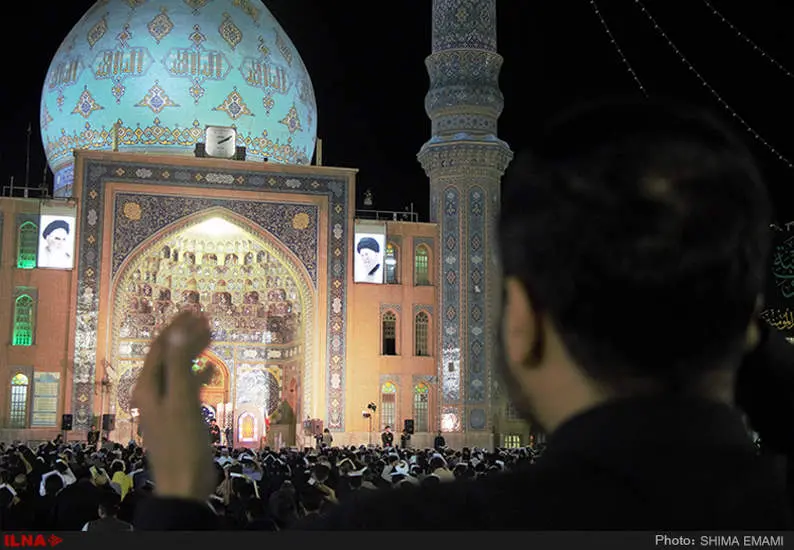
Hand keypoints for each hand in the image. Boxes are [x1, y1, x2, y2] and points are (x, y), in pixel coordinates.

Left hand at [132, 312, 215, 501]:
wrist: (184, 483)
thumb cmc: (183, 443)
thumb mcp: (182, 400)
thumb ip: (178, 365)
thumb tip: (178, 332)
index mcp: (148, 387)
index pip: (160, 346)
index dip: (177, 327)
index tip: (196, 311)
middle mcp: (152, 392)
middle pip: (167, 354)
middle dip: (185, 335)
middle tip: (206, 319)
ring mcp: (164, 404)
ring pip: (177, 368)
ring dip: (193, 351)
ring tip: (212, 337)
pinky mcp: (177, 415)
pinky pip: (186, 385)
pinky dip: (197, 373)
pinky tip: (211, 371)